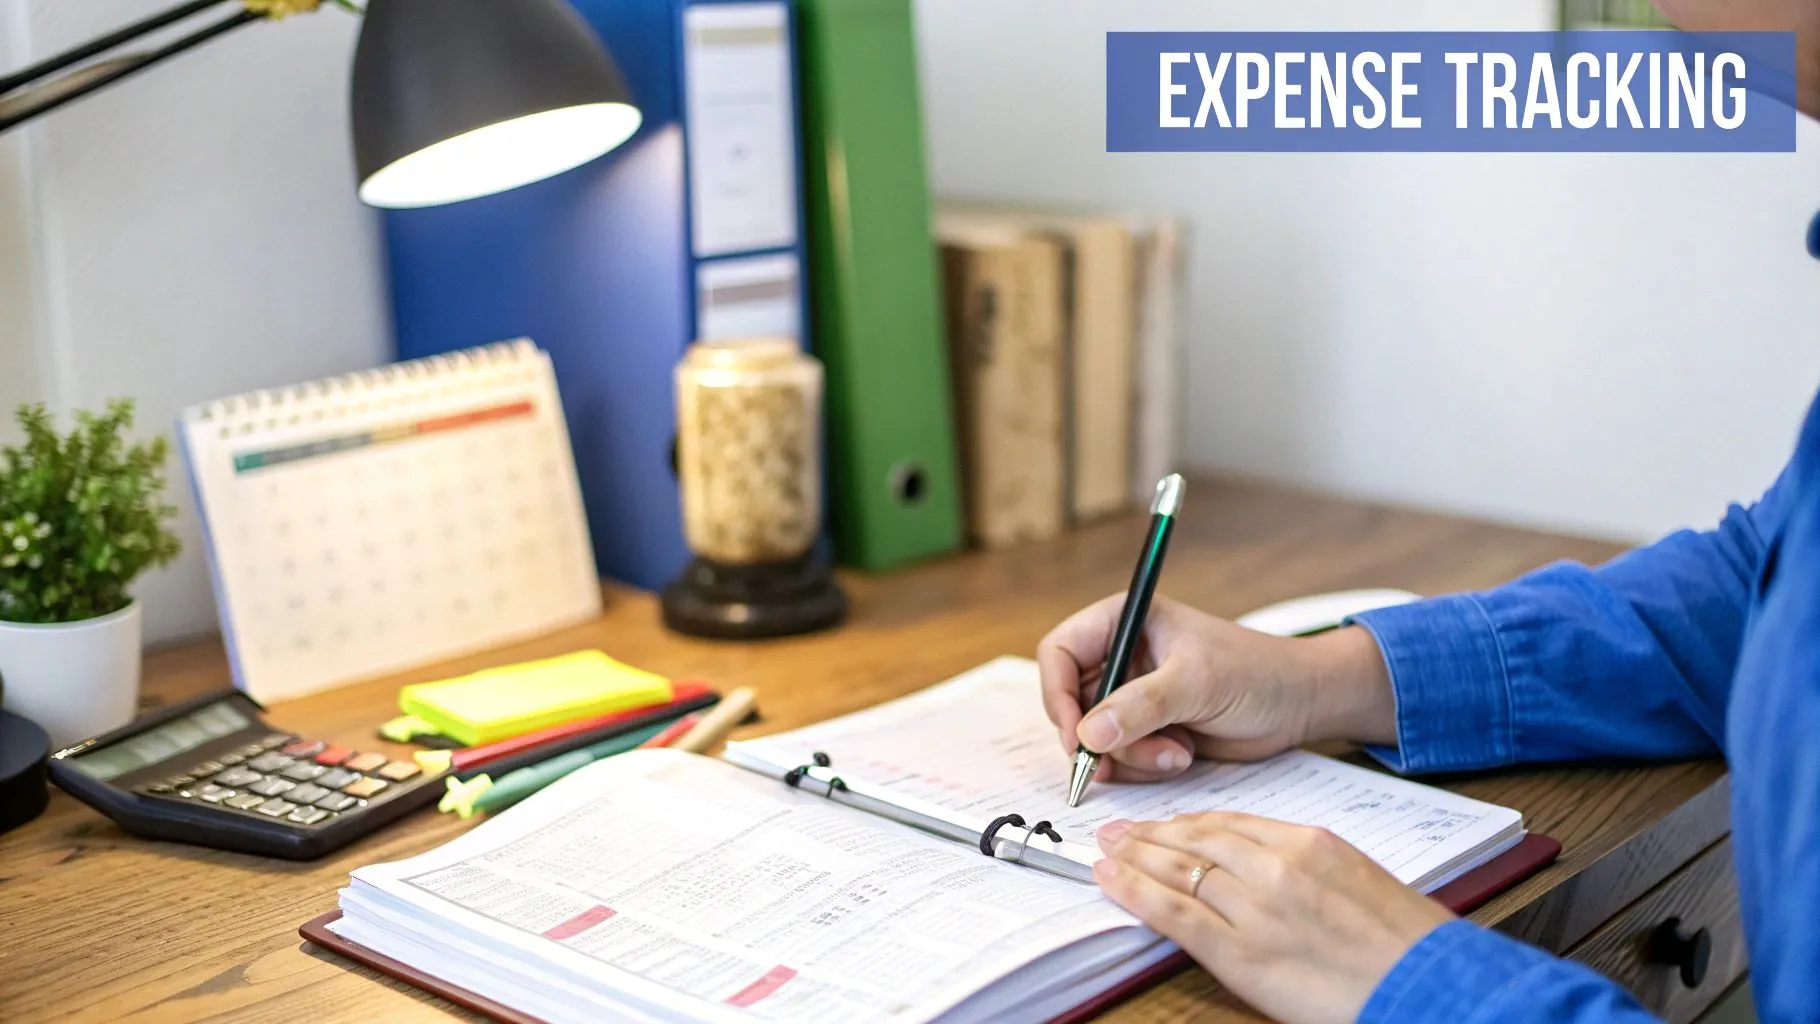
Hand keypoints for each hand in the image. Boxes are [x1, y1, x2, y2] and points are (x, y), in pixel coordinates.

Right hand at [1037, 595, 1395, 781]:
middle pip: (1071, 701)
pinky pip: (1120, 755)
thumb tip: (1088, 734)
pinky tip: (1182, 756)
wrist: (1301, 704)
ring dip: (1131, 755)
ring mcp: (1133, 694)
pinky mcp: (1149, 727)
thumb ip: (1141, 705)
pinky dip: (1143, 765)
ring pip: (1095, 736)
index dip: (1058, 694)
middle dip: (1097, 736)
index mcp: (1125, 620)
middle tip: (1114, 762)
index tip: (1076, 734)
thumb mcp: (1197, 683)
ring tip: (1177, 753)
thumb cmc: (1257, 672)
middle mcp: (1122, 655)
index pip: (1059, 652)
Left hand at [1093, 813, 1454, 1023]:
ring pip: (1178, 870)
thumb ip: (1309, 868)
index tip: (1164, 823)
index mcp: (1309, 844)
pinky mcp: (1241, 951)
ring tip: (1106, 849)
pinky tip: (1110, 880)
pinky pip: (1175, 913)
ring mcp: (1256, 907)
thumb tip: (1269, 869)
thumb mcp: (1359, 880)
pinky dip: (1135, 893)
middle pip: (1196, 840)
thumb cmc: (1405, 943)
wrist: (1429, 985)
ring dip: (1134, 857)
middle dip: (1151, 834)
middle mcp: (1276, 866)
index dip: (1187, 823)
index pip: (1230, 824)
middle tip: (1117, 829)